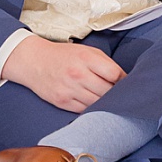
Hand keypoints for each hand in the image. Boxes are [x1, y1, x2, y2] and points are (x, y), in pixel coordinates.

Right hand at [2, 35, 125, 111]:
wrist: (34, 62)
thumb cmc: (64, 55)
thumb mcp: (86, 51)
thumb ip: (105, 63)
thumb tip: (125, 79)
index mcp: (86, 58)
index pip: (115, 74)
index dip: (123, 80)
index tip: (127, 83)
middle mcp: (78, 74)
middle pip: (107, 91)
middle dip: (116, 94)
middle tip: (120, 94)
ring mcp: (69, 90)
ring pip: (97, 104)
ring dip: (105, 103)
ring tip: (107, 99)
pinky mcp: (62, 102)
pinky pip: (84, 110)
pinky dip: (92, 109)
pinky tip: (94, 104)